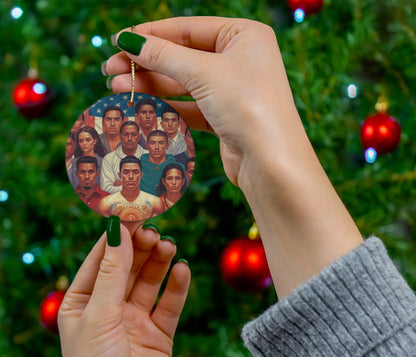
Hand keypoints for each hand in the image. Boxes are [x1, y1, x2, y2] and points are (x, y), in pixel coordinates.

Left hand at [58, 223, 189, 356]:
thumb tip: (119, 230)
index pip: (101, 259)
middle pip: (128, 266)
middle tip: (155, 232)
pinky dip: (177, 286)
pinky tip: (182, 271)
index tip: (134, 213)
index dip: (117, 236)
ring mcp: (135, 320)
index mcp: (83, 302)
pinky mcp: (159, 333)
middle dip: (141, 248)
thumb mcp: (99, 315)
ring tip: (169, 247)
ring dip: (160, 262)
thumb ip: (112, 272)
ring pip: (150, 281)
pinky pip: (170, 303)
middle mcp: (109, 308)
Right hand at [105, 17, 361, 297]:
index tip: (119, 42)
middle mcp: (240, 60)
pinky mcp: (225, 117)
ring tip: (118, 87)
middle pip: (183, 56)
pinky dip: (168, 106)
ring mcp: (233, 90)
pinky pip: (191, 106)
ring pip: (184, 83)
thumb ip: (163, 55)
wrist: (270, 162)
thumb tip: (128, 40)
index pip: (188, 28)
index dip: (151, 35)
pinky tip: (142, 106)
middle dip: (147, 63)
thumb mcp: (203, 72)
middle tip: (111, 69)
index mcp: (243, 35)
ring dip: (152, 85)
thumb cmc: (247, 105)